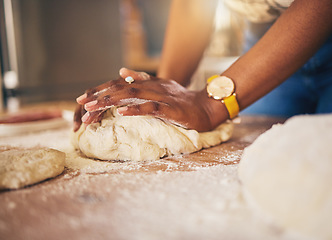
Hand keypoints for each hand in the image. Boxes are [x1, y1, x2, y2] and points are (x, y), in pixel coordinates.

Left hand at [75, 68, 226, 131]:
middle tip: (80, 103)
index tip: (83, 98)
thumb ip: (142, 79)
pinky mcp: (170, 108)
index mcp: (148, 83)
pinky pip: (150, 107)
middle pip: (121, 88)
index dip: (100, 90)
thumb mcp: (161, 87)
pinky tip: (121, 112)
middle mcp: (152, 86)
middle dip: (99, 96)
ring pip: (132, 95)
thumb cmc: (182, 101)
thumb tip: (122, 70)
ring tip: (93, 108)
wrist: (205, 107)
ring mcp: (161, 96)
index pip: (119, 84)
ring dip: (111, 101)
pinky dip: (135, 109)